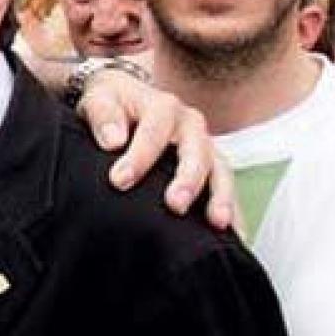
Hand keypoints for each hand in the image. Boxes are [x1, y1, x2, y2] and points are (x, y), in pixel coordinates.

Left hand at [76, 72, 236, 230]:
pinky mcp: (212, 169)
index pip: (154, 132)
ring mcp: (205, 147)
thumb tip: (113, 140)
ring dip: (220, 197)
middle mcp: (190, 125)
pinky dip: (234, 212)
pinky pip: (227, 191)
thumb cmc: (112, 105)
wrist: (125, 103)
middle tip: (175, 205)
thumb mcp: (99, 100)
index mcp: (163, 107)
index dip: (139, 158)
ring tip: (218, 222)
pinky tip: (235, 235)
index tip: (119, 180)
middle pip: (196, 152)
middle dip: (188, 179)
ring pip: (220, 171)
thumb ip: (103, 115)